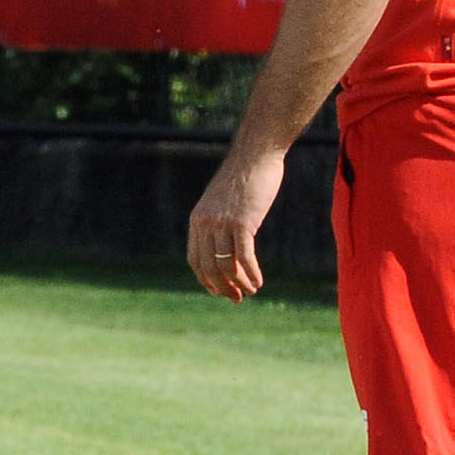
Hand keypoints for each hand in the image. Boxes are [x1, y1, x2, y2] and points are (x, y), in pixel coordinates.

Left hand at [187, 148, 281, 299]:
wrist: (255, 156)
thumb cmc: (243, 177)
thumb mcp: (225, 203)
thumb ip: (220, 221)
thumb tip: (228, 244)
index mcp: (197, 220)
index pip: (195, 259)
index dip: (206, 278)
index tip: (218, 290)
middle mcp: (205, 224)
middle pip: (209, 266)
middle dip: (222, 287)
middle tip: (236, 299)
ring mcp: (222, 223)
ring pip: (227, 264)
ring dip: (240, 283)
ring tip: (251, 291)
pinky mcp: (242, 222)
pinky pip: (244, 257)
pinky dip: (251, 273)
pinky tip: (259, 282)